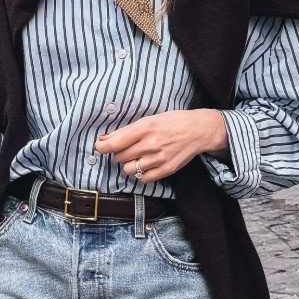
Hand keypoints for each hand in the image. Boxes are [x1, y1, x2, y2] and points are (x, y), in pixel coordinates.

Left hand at [95, 108, 227, 184]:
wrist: (198, 130)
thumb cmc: (172, 122)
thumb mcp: (150, 120)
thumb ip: (127, 131)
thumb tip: (104, 139)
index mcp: (146, 128)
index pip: (116, 143)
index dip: (104, 147)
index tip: (100, 147)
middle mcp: (152, 144)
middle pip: (120, 157)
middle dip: (119, 154)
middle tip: (127, 149)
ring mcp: (160, 158)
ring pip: (129, 170)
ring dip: (129, 165)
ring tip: (138, 157)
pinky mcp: (167, 169)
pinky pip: (143, 179)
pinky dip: (141, 174)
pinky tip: (146, 165)